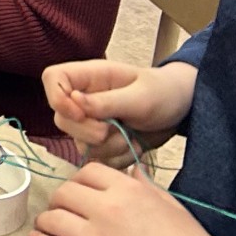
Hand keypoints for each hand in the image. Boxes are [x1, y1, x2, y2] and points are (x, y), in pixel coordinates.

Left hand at [29, 162, 213, 235]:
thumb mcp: (171, 205)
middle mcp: (105, 209)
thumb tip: (132, 172)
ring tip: (47, 225)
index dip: (80, 181)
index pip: (87, 172)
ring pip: (52, 220)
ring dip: (47, 221)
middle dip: (61, 200)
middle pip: (64, 193)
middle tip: (62, 209)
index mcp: (127, 190)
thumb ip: (146, 186)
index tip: (79, 190)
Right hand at [43, 57, 196, 158]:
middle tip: (116, 129)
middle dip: (89, 132)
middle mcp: (83, 99)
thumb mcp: (140, 96)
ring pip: (79, 144)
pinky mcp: (101, 143)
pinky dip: (117, 158)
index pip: (53, 79)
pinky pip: (97, 159)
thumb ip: (107, 101)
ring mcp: (90, 122)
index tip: (80, 114)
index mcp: (89, 77)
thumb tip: (74, 101)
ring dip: (109, 148)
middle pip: (61, 119)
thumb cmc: (163, 93)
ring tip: (131, 136)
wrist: (182, 110)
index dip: (58, 98)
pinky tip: (133, 147)